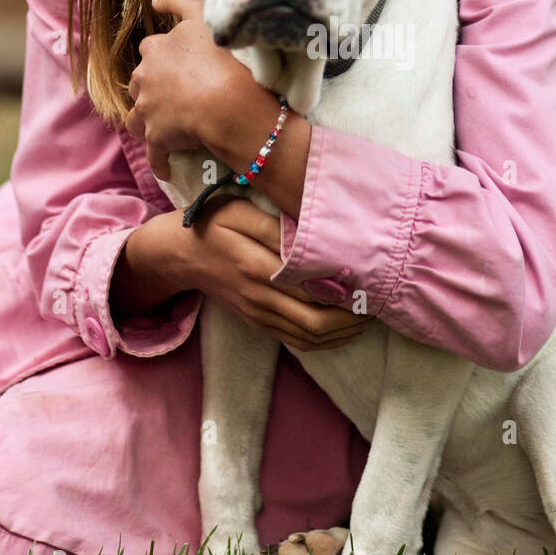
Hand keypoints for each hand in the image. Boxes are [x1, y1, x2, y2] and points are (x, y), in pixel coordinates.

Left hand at [124, 0, 258, 178]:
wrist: (226, 102)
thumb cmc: (220, 56)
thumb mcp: (202, 14)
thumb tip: (156, 0)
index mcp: (155, 49)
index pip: (152, 50)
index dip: (167, 57)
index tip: (183, 64)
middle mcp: (144, 78)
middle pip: (142, 83)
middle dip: (154, 88)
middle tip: (180, 95)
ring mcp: (148, 110)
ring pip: (139, 117)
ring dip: (149, 121)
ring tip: (167, 126)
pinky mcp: (157, 138)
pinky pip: (155, 155)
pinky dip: (160, 162)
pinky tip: (167, 169)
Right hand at [182, 197, 369, 350]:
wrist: (178, 255)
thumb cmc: (212, 225)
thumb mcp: (240, 213)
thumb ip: (277, 229)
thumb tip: (317, 242)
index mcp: (257, 268)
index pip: (311, 291)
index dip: (346, 293)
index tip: (371, 281)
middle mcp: (260, 298)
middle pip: (316, 324)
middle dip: (353, 319)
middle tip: (378, 301)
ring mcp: (258, 315)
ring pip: (309, 338)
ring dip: (343, 332)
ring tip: (367, 315)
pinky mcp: (258, 322)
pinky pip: (297, 341)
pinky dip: (325, 340)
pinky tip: (344, 327)